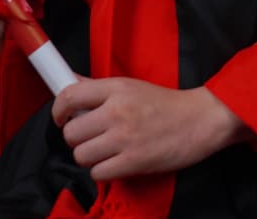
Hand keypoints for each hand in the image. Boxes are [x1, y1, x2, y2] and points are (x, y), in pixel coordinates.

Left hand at [52, 77, 251, 180]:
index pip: (70, 96)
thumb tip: (71, 83)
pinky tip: (115, 162)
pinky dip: (103, 171)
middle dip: (76, 137)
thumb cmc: (165, 103)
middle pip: (71, 132)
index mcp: (116, 88)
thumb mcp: (131, 86)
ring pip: (81, 155)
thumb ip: (99, 88)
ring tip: (104, 150)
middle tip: (89, 136)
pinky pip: (98, 173)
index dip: (57, 110)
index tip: (60, 117)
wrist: (198, 120)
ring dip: (89, 156)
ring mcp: (124, 138)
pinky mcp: (133, 162)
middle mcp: (117, 111)